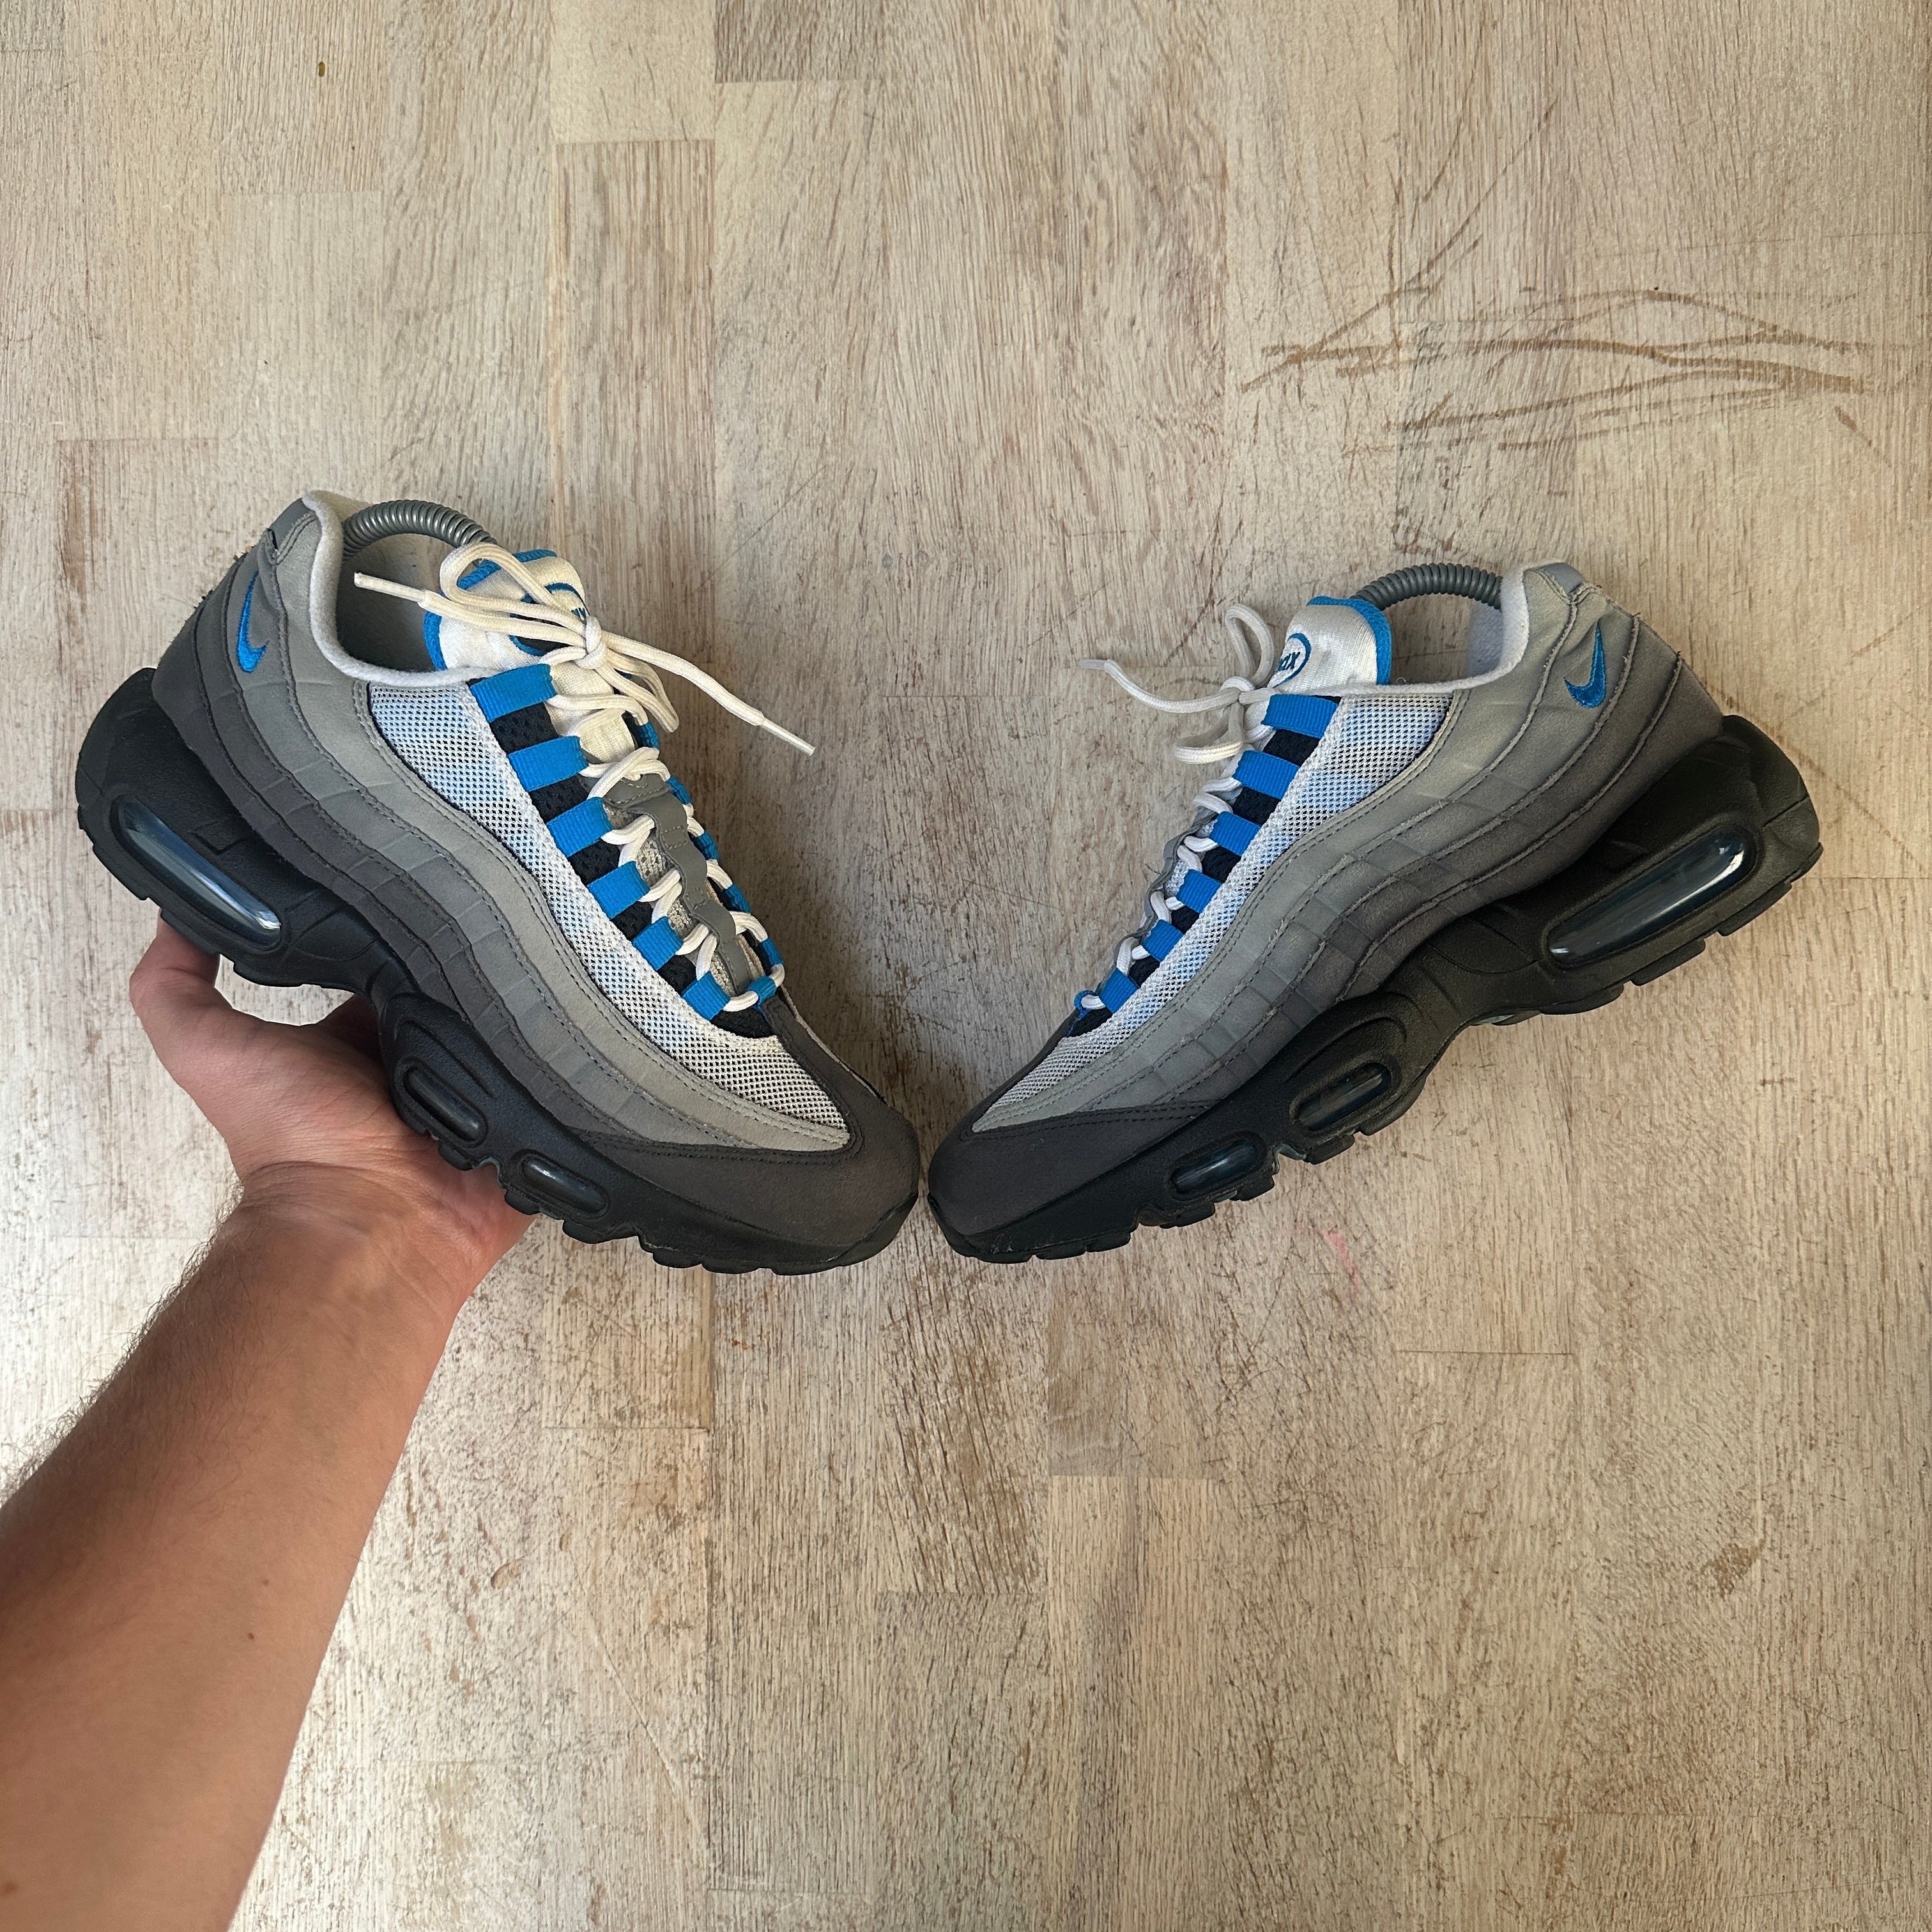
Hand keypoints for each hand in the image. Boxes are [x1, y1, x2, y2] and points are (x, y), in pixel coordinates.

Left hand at [129, 918, 529, 1308]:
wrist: (368, 1223)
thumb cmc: (292, 1143)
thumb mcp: (207, 1048)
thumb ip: (172, 986)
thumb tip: (177, 912)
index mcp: (358, 1042)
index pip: (391, 964)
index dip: (402, 926)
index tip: (422, 880)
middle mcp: (418, 1063)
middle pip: (458, 991)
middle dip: (476, 957)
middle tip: (499, 912)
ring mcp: (475, 1094)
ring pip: (514, 1026)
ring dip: (526, 999)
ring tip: (548, 953)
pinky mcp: (523, 1123)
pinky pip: (557, 1077)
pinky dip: (562, 1052)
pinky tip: (573, 1011)